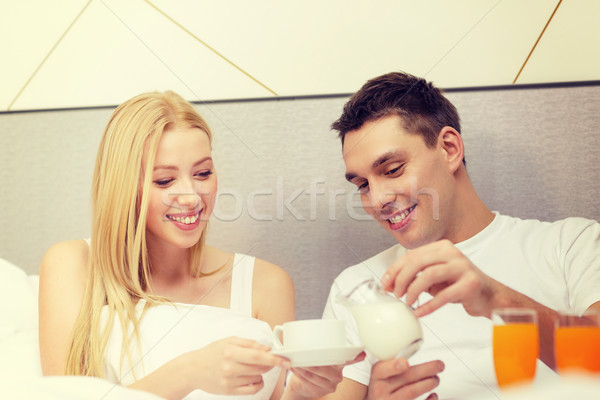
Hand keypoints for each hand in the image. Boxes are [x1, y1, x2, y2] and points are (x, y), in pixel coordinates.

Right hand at [190, 336, 288, 394]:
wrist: (193, 369)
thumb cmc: (212, 352)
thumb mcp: (229, 341)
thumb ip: (249, 343)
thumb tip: (267, 348)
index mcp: (230, 352)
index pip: (258, 356)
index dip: (274, 359)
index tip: (285, 360)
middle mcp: (229, 367)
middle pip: (260, 368)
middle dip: (269, 364)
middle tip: (269, 360)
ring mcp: (229, 381)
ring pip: (257, 378)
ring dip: (262, 372)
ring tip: (253, 367)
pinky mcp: (229, 391)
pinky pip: (252, 389)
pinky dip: (258, 383)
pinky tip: (254, 377)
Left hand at [284, 351, 365, 398]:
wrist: (303, 385)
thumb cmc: (313, 366)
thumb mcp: (318, 357)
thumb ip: (319, 348)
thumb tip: (310, 334)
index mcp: (340, 364)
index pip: (349, 360)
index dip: (355, 357)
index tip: (362, 354)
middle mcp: (338, 375)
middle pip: (324, 368)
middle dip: (310, 362)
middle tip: (300, 355)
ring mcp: (330, 385)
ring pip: (313, 375)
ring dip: (301, 367)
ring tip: (293, 361)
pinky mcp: (320, 391)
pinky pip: (308, 381)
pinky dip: (299, 374)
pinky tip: (294, 368)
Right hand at [367, 358, 443, 399]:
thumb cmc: (383, 388)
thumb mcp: (380, 375)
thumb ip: (391, 364)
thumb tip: (412, 347)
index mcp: (376, 377)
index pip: (382, 370)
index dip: (394, 366)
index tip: (406, 363)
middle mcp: (380, 391)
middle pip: (403, 379)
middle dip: (424, 370)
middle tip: (439, 365)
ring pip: (411, 392)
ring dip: (427, 383)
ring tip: (436, 378)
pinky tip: (434, 395)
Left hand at [381, 240, 499, 317]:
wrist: (490, 296)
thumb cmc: (459, 286)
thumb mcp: (435, 277)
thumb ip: (416, 277)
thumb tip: (391, 284)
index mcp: (441, 247)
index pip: (412, 255)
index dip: (395, 269)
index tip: (385, 283)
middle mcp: (452, 253)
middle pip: (418, 262)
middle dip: (401, 279)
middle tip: (395, 293)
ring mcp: (463, 267)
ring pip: (429, 275)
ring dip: (413, 290)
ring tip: (407, 302)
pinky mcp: (470, 283)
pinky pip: (443, 295)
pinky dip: (428, 305)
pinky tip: (419, 312)